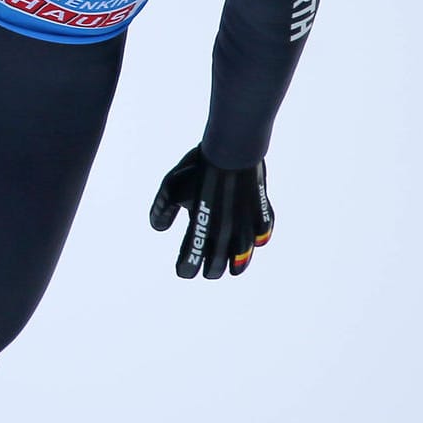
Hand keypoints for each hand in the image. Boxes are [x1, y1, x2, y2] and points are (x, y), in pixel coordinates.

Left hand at [149, 146, 273, 278]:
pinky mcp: (261, 213)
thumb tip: (159, 228)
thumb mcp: (171, 187)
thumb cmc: (198, 168)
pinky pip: (263, 233)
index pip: (190, 259)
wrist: (231, 151)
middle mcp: (224, 232)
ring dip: (238, 264)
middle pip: (217, 264)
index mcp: (201, 228)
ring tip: (235, 269)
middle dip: (211, 270)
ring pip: (243, 256)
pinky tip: (256, 240)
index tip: (183, 270)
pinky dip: (259, 239)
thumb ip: (162, 210)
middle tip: (208, 272)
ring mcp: (245, 225)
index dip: (185, 268)